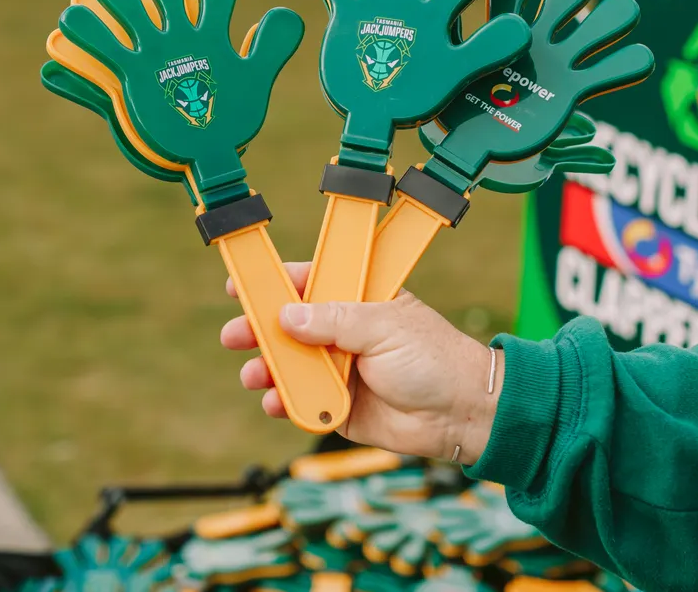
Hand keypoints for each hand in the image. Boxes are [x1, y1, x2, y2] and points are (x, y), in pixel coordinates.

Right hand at [221, 263, 502, 463]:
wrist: (462, 414)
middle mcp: (344, 333)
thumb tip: (288, 316)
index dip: (275, 282)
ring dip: (267, 369)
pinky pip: (302, 402)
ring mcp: (339, 370)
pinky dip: (285, 402)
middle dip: (259, 330)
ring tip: (256, 375)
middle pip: (289, 326)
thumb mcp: (383, 327)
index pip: (310, 282)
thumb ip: (334, 320)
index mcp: (358, 301)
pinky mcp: (339, 407)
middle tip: (236, 335)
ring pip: (290, 365)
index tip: (243, 284)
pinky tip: (277, 402)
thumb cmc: (434, 359)